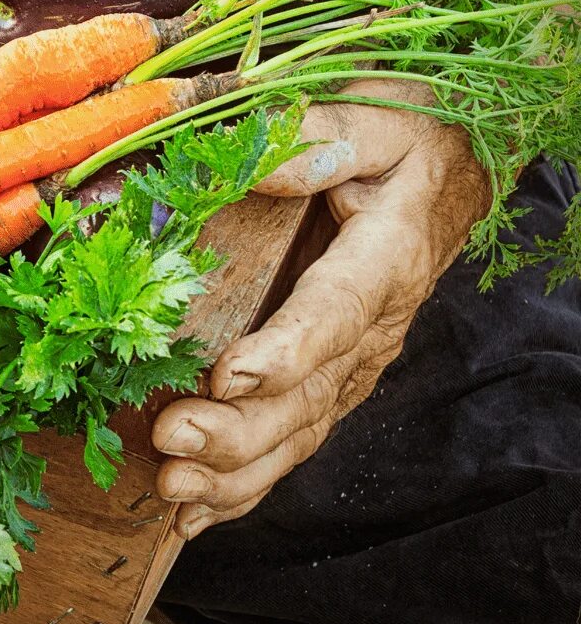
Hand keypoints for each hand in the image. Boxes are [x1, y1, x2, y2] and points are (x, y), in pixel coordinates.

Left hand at [151, 79, 488, 537]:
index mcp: (385, 259)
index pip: (336, 313)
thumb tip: (276, 153)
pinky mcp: (330, 379)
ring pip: (299, 433)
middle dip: (240, 428)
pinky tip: (195, 512)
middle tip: (171, 437)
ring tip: (173, 487)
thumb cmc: (408, 131)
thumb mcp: (380, 111)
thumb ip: (329, 131)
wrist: (452, 163)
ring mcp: (352, 362)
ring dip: (235, 470)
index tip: (228, 376)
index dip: (286, 350)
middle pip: (310, 395)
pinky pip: (293, 441)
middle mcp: (373, 325)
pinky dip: (246, 485)